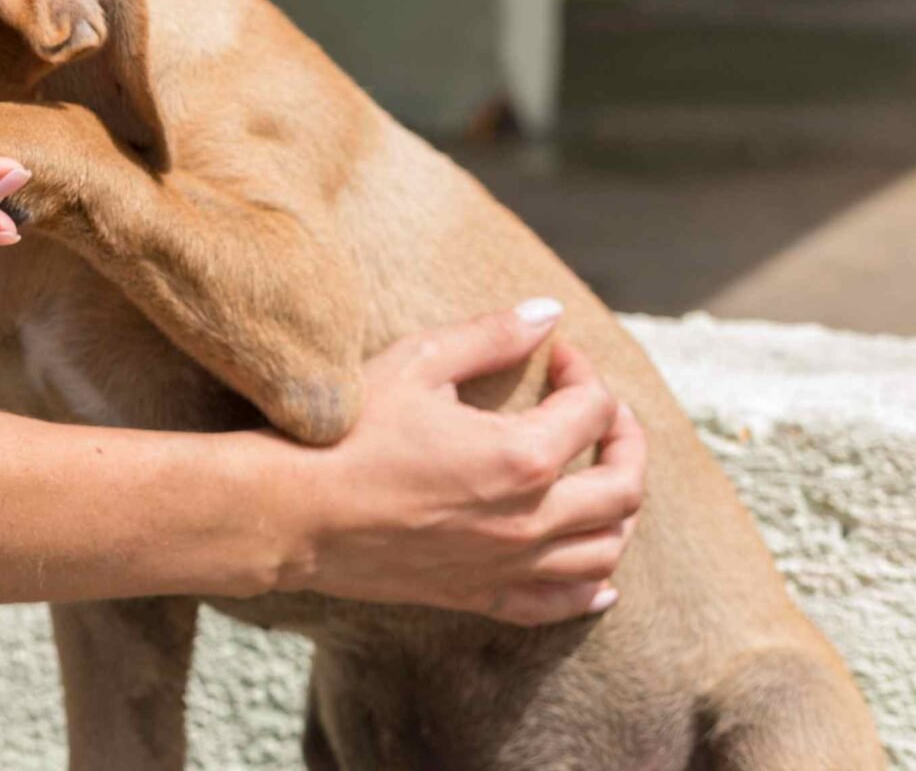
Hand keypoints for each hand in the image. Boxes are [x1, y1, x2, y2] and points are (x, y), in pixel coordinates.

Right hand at [278, 299, 646, 625]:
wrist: (291, 512)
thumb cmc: (347, 433)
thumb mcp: (417, 363)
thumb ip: (491, 336)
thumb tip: (548, 313)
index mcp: (522, 457)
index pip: (592, 409)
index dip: (583, 373)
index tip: (557, 356)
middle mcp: (531, 520)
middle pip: (624, 487)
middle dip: (625, 439)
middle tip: (602, 411)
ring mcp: (509, 565)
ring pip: (606, 550)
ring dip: (618, 510)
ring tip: (599, 478)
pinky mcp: (480, 595)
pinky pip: (562, 603)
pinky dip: (592, 588)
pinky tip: (599, 575)